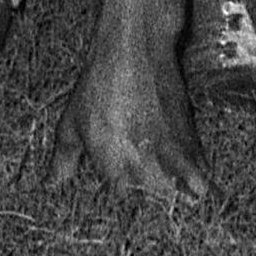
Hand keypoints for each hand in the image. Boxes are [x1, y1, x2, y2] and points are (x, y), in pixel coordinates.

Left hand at [45, 44, 212, 205]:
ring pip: (191, 194)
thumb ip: (64, 159)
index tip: (126, 192)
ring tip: (185, 196)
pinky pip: (202, 169)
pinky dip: (200, 174)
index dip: (127, 199)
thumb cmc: (99, 86)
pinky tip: (196, 175)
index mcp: (115, 170)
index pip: (126, 204)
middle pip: (162, 204)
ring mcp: (173, 155)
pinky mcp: (192, 138)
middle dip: (161, 202)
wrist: (135, 51)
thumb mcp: (72, 122)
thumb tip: (52, 184)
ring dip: (188, 196)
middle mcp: (147, 168)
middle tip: (155, 193)